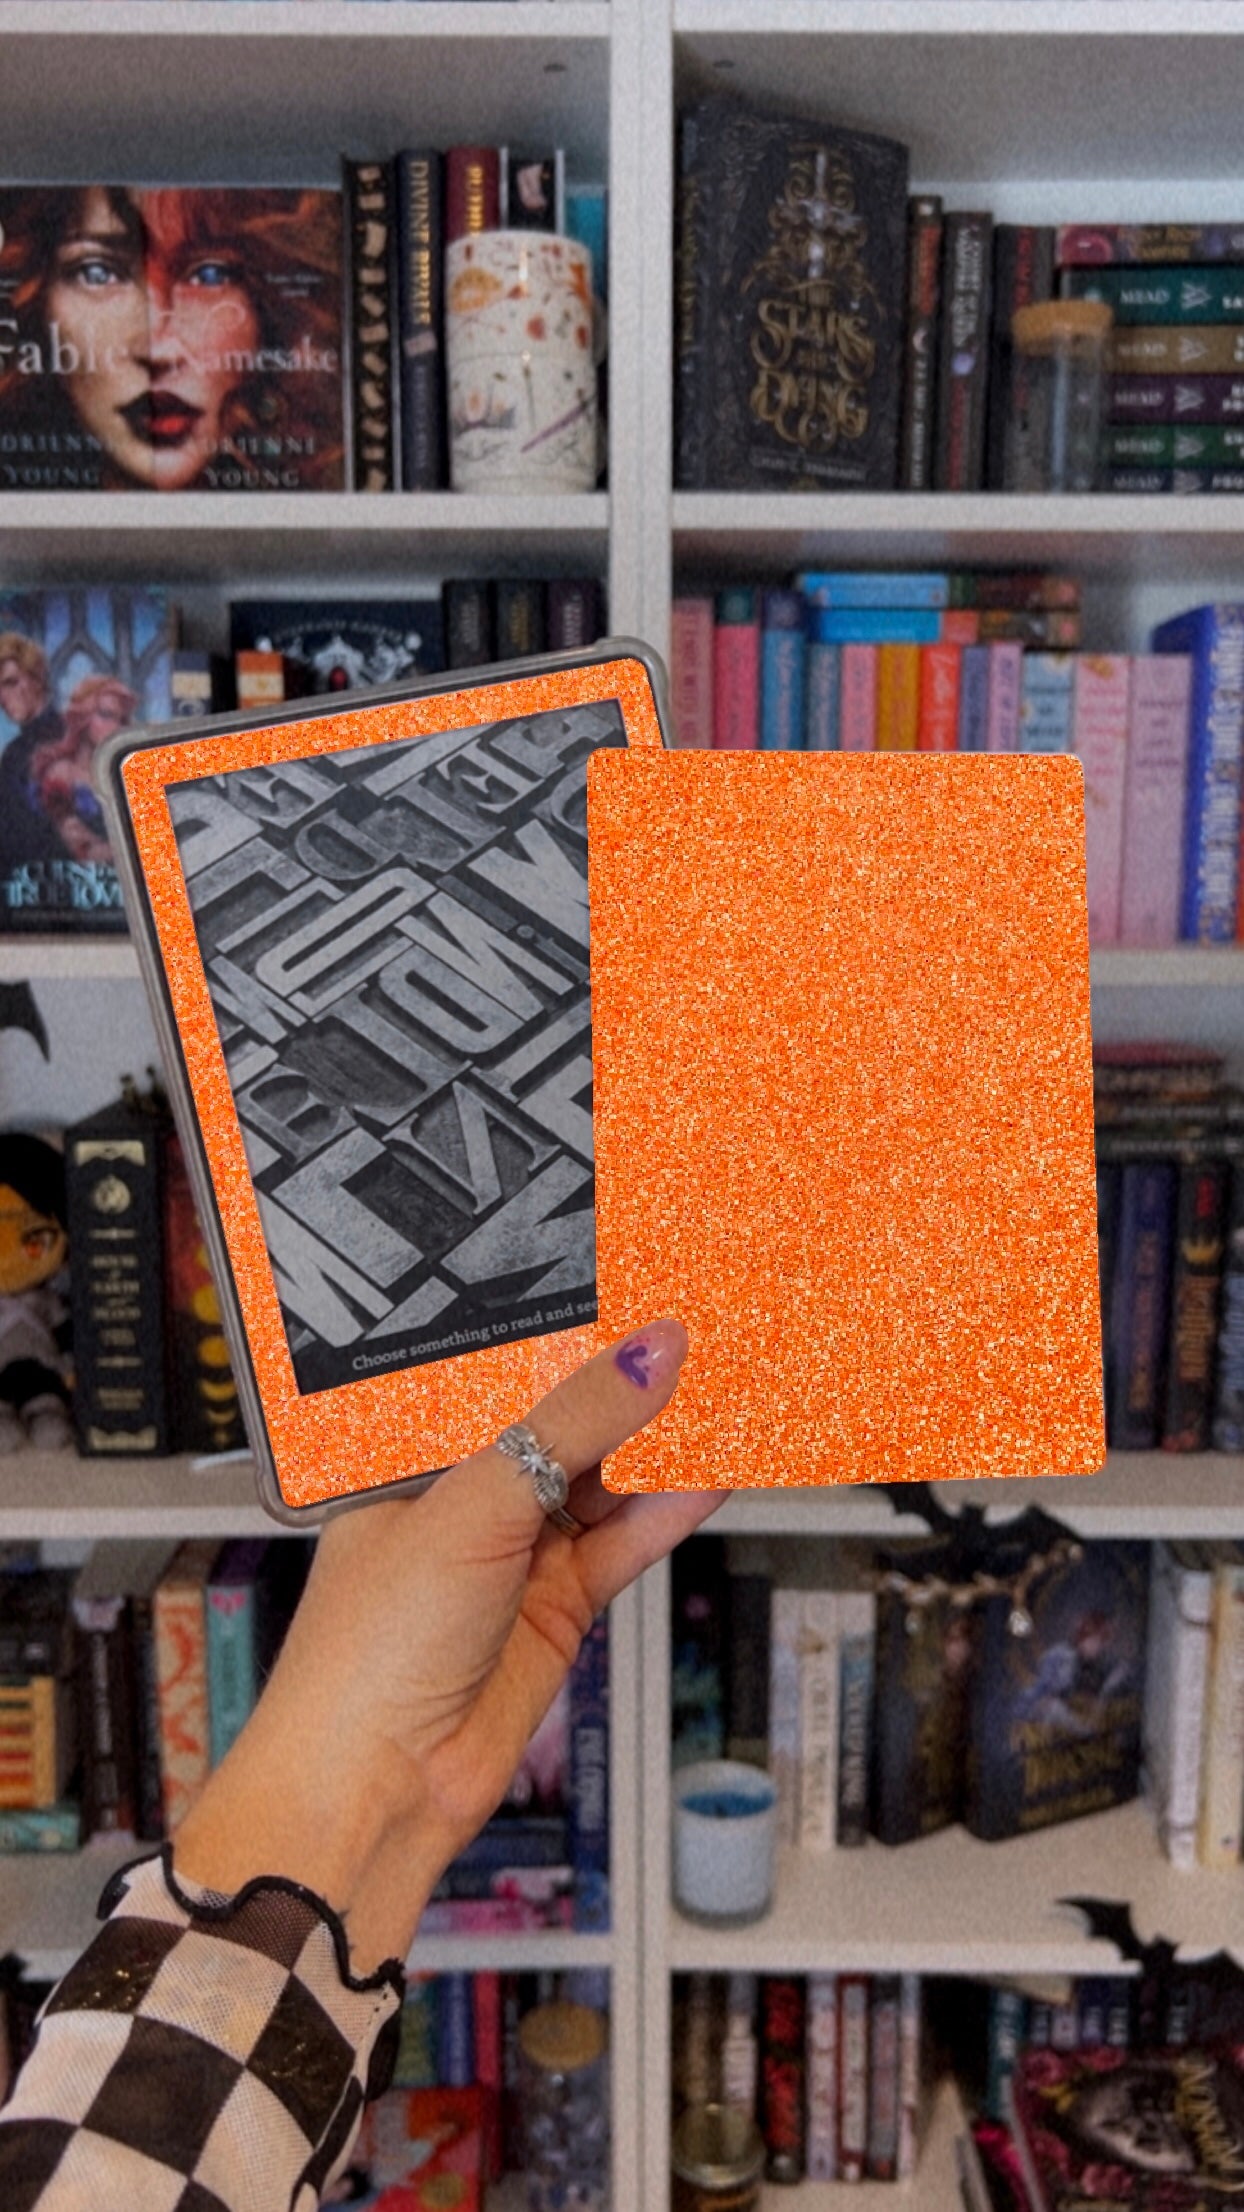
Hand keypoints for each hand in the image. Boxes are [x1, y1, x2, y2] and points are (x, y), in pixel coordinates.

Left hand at [174, 1316, 723, 1969]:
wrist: (377, 1790)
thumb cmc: (367, 1651)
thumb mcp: (475, 1508)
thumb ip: (572, 1427)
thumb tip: (649, 1351)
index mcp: (410, 1451)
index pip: (504, 1371)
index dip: (572, 1332)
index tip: (638, 1292)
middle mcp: (461, 1495)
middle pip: (564, 1422)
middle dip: (628, 1384)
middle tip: (699, 1333)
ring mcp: (512, 1552)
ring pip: (604, 1480)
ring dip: (663, 1442)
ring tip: (727, 1387)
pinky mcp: (556, 1605)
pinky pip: (624, 1541)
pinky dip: (670, 1507)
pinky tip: (715, 1468)